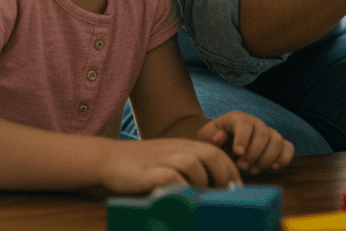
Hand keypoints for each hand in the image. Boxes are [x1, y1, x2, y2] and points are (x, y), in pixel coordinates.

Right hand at [98, 138, 241, 193]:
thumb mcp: (169, 161)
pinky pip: (171, 177)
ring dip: (202, 183)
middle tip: (225, 196)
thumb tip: (213, 192)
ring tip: (201, 199)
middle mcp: (176, 149)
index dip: (230, 171)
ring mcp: (162, 159)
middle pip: (210, 156)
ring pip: (193, 164)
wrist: (108, 159)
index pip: (216, 154)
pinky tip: (182, 199)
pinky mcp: (147, 172)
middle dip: (223, 177)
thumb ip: (189, 170)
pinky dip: (180, 188)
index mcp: (184, 146)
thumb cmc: (143, 166)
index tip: (237, 188)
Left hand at [197, 111, 292, 175]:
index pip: (244, 123)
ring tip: (252, 170)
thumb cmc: (212, 140)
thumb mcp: (205, 136)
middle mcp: (256, 123)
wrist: (221, 143)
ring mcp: (268, 133)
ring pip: (277, 141)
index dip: (243, 138)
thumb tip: (221, 137)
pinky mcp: (277, 144)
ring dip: (266, 159)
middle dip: (254, 153)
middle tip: (242, 167)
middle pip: (263, 134)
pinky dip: (284, 158)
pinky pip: (288, 147)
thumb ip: (210, 136)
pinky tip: (273, 168)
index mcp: (238, 118)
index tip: (238, 153)